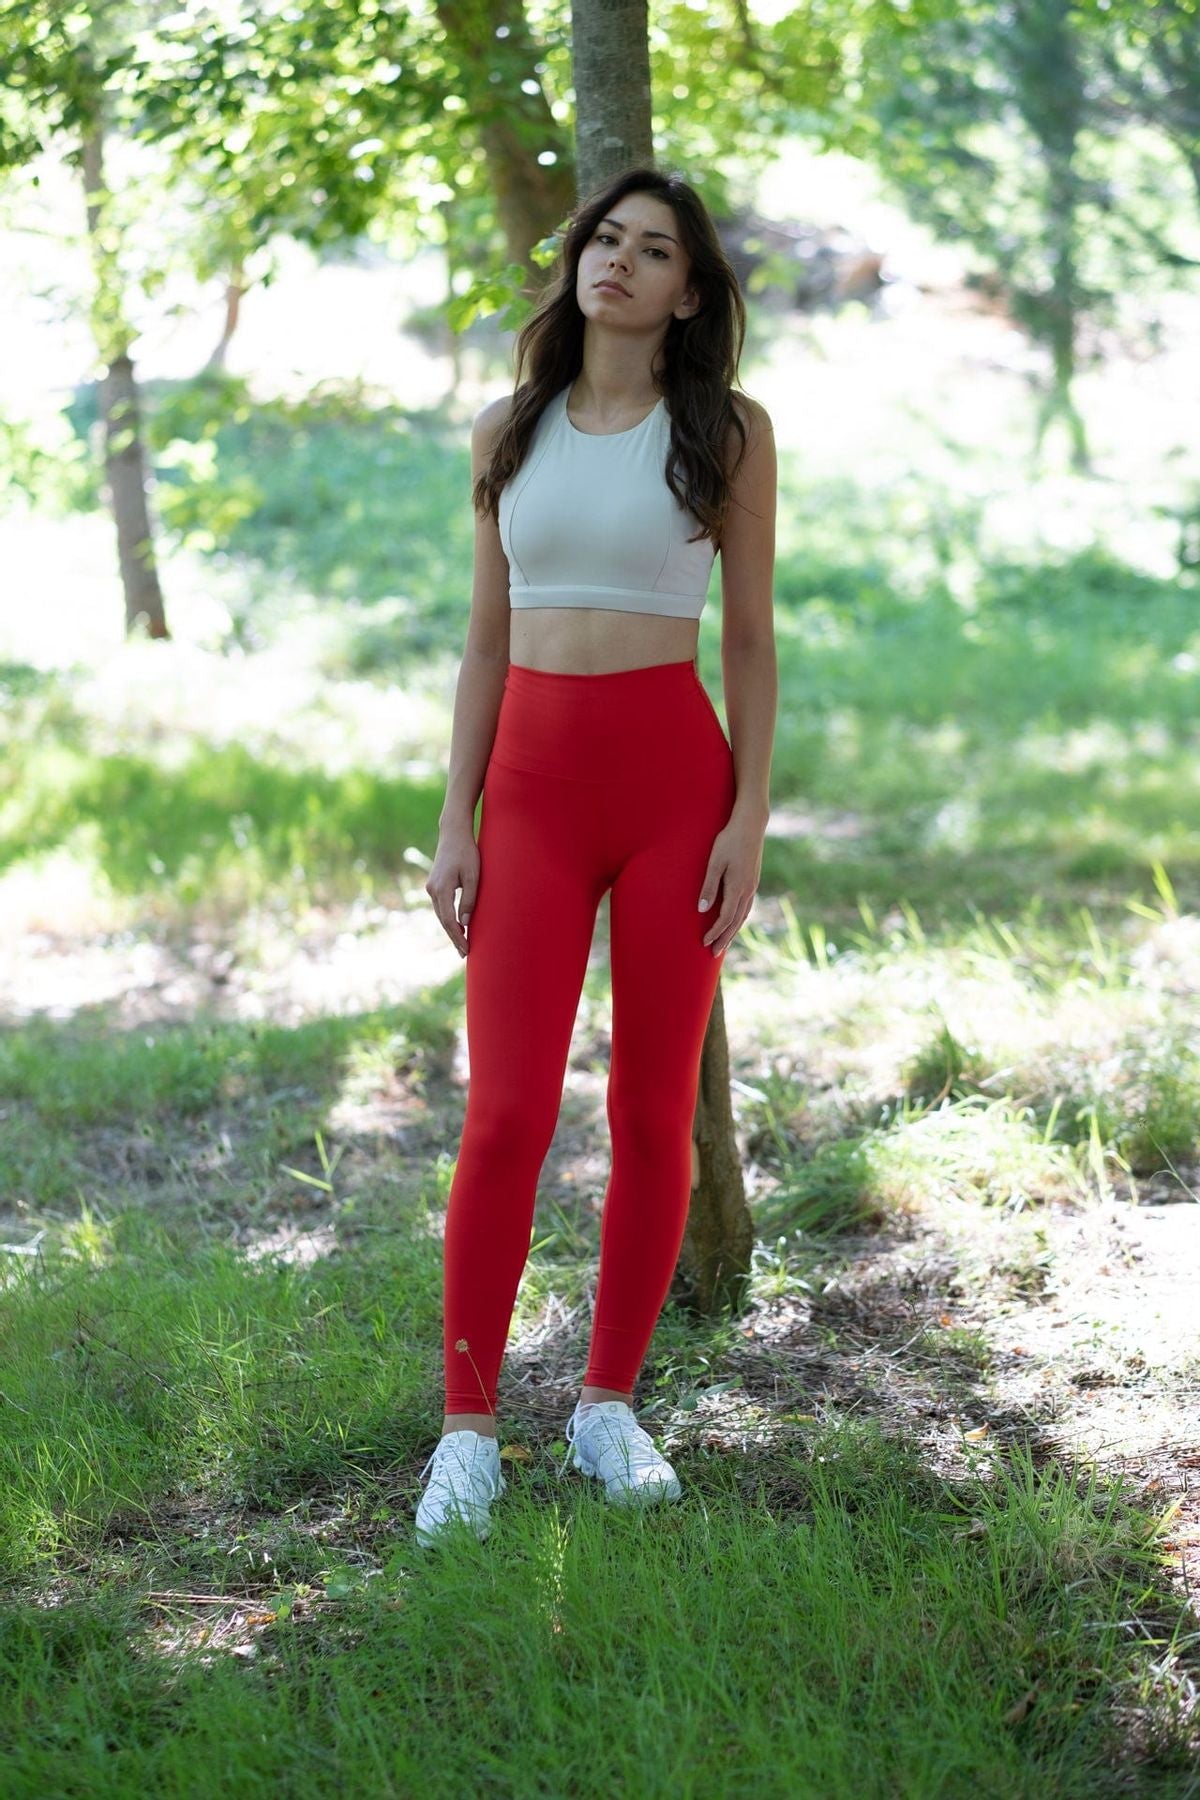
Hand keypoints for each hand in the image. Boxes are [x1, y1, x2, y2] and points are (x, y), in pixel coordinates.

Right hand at [426, 823, 478, 958]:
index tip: (467, 949)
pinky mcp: (434, 885)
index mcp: (441, 889)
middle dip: (454, 937)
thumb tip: (466, 922)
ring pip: (441, 915)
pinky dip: (448, 918)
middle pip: (443, 920)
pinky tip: (458, 926)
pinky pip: (441, 907)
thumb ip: (469, 899)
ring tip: (462, 944)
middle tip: (464, 954)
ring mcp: (431, 887)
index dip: (458, 937)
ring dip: (451, 929)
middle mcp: (432, 890)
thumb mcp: (473, 876)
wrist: (453, 833)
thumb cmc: (467, 852)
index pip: (449, 920)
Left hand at [697, 813, 764, 955]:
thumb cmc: (729, 840)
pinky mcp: (753, 880)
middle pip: (736, 922)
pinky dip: (739, 919)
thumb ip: (709, 886)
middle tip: (714, 953)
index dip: (715, 932)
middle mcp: (748, 890)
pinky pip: (747, 906)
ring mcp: (753, 885)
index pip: (726, 918)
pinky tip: (734, 921)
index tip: (704, 942)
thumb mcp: (715, 861)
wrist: (751, 824)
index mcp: (738, 887)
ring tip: (724, 943)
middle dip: (725, 939)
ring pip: (743, 916)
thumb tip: (702, 910)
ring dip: (733, 931)